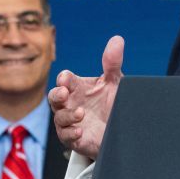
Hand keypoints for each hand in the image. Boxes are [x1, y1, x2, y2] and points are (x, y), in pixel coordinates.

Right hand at [49, 36, 123, 159]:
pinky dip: (71, 133)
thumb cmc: (114, 103)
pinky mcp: (75, 139)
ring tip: (81, 113)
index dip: (64, 79)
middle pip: (54, 97)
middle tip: (64, 93)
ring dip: (68, 115)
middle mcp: (71, 103)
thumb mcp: (115, 82)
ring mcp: (71, 121)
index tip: (66, 79)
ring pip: (59, 117)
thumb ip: (112, 63)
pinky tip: (80, 130)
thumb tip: (117, 39)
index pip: (65, 80)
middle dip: (56, 95)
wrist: (124, 130)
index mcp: (78, 87)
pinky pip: (65, 136)